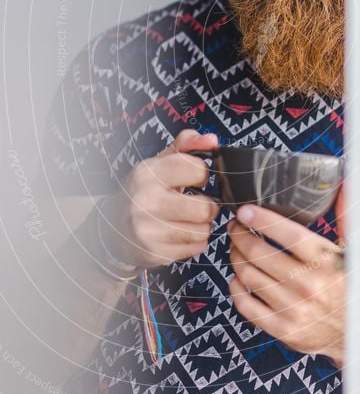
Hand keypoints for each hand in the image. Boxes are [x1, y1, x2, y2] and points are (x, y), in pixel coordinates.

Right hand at [100, 129, 219, 268]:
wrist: (113, 229)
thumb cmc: (143, 191)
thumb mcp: (159, 163)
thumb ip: (186, 145)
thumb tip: (212, 140)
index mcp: (147, 173)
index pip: (198, 170)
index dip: (202, 174)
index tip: (194, 178)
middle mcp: (146, 201)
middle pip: (205, 208)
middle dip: (208, 206)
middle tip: (198, 204)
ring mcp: (149, 230)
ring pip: (203, 230)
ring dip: (203, 225)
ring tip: (188, 219)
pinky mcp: (157, 253)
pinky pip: (197, 247)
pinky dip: (196, 241)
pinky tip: (181, 233)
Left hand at [228, 190, 345, 367]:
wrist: (358, 333)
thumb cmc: (352, 288)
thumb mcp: (354, 251)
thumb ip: (345, 217)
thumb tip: (343, 187)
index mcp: (327, 262)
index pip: (288, 234)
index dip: (261, 220)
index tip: (246, 211)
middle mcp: (309, 285)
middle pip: (259, 253)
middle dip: (240, 235)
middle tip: (236, 227)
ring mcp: (294, 309)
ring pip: (248, 276)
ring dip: (236, 257)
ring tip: (237, 248)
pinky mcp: (283, 329)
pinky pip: (247, 306)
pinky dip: (236, 288)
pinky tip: (238, 278)